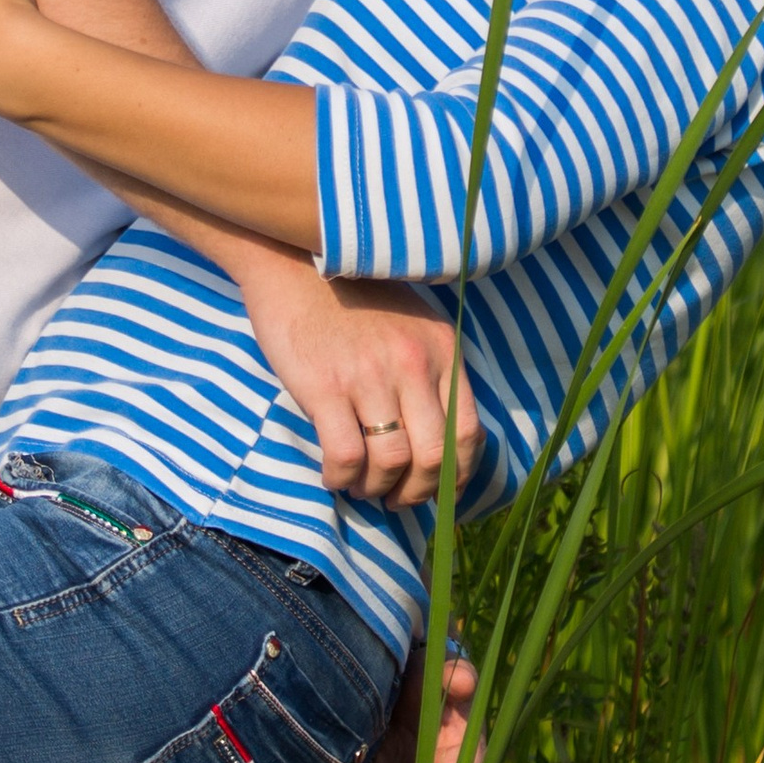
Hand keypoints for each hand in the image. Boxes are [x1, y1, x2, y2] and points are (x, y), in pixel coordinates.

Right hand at [234, 263, 482, 509]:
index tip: (439, 491)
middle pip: (433, 457)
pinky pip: (345, 457)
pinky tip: (334, 477)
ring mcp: (370, 376)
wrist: (294, 262)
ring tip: (362, 487)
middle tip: (396, 500)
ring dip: (376, 489)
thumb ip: (429, 370)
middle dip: (417, 493)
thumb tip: (436, 437)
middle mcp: (414, 363)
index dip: (457, 476)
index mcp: (442, 349)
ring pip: (391, 463)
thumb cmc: (353, 297)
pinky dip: (341, 480)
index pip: (468, 433)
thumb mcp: (411, 324)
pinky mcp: (325, 387)